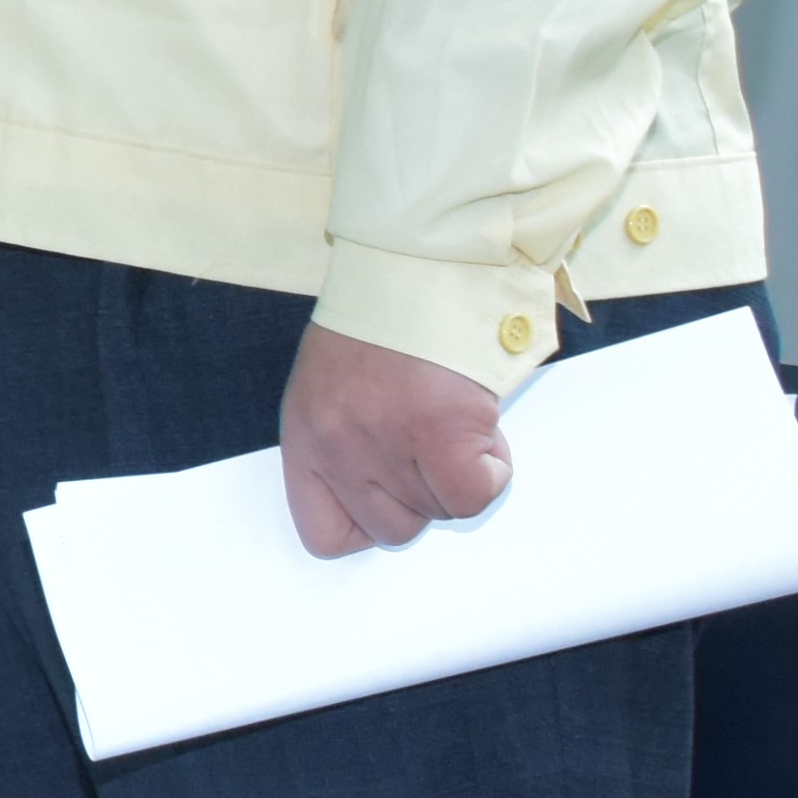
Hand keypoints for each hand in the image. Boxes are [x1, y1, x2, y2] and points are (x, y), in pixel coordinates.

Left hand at [278, 320, 515, 559]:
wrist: (418, 262)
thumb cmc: (382, 315)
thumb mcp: (335, 384)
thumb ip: (348, 444)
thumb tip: (391, 492)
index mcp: (306, 438)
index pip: (325, 534)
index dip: (368, 526)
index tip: (393, 499)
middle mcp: (339, 449)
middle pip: (394, 528)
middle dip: (424, 495)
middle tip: (433, 444)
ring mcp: (388, 444)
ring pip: (441, 509)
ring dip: (462, 471)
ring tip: (455, 415)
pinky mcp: (440, 433)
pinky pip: (474, 493)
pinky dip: (492, 469)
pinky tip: (482, 427)